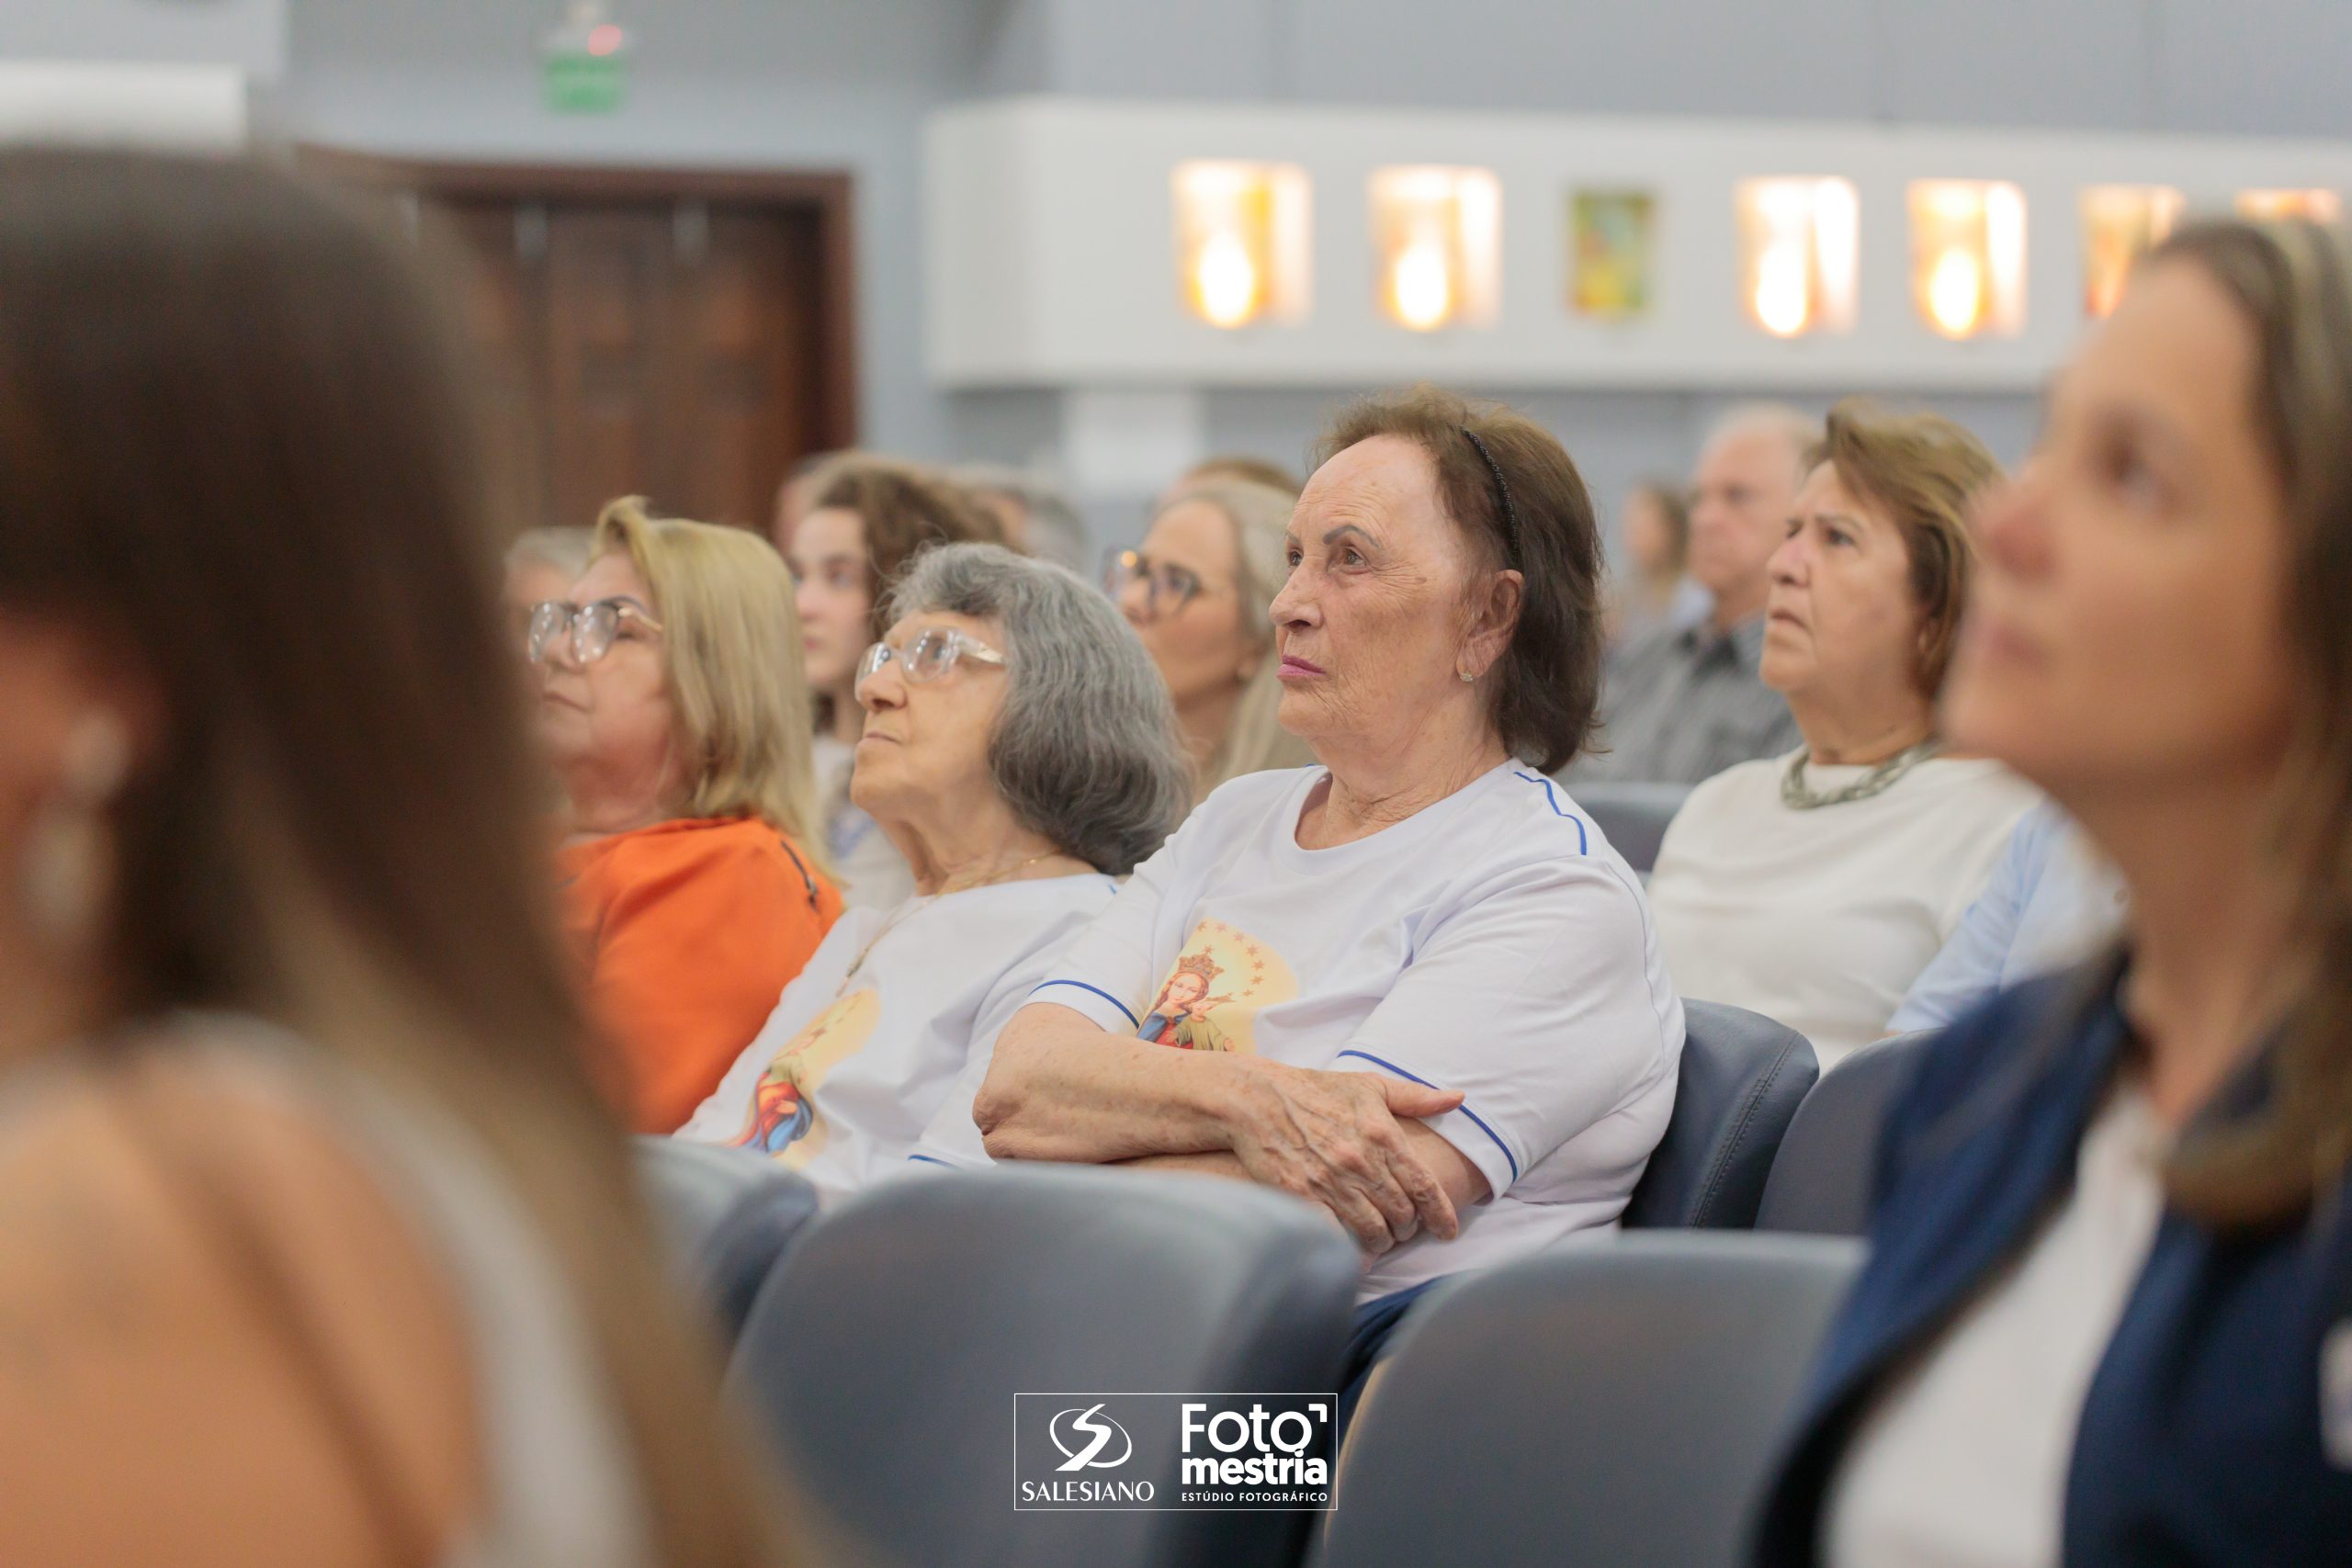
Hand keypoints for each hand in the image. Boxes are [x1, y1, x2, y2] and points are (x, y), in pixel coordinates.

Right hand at [1221, 1062, 1463, 1254]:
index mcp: (1383, 1134)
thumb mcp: (1369, 1085)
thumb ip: (1416, 1096)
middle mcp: (1361, 1162)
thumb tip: (1458, 1099)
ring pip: (1373, 1230)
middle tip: (1404, 1228)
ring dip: (1383, 1241)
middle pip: (1402, 1213)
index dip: (1442, 1215)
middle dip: (1408, 1227)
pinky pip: (1337, 1237)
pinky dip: (1350, 1252)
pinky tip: (1355, 1258)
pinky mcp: (1304, 1197)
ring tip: (1381, 1239)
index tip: (1448, 1232)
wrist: (1257, 1099)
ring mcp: (1331, 1182)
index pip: (1424, 1186)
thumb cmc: (1315, 1090)